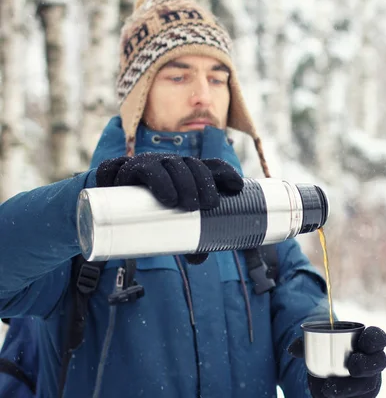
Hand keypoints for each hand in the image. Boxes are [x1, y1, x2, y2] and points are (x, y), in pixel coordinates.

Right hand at [96, 153, 243, 263]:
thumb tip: (199, 259)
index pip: (210, 165)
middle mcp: (168, 165)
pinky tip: (152, 191)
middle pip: (188, 164)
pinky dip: (137, 176)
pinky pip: (122, 168)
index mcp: (187, 173)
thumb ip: (188, 240)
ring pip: (160, 165)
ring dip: (172, 179)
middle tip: (206, 205)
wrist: (111, 206)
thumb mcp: (174, 225)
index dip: (224, 172)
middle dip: (199, 182)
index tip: (237, 186)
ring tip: (177, 201)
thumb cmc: (153, 214)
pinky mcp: (118, 171)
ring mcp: (144, 165)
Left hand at [288, 326, 385, 397]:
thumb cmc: (328, 354)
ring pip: (368, 384)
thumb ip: (305, 345)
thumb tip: (292, 349)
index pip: (377, 337)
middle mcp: (372, 361)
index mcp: (365, 342)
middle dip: (367, 364)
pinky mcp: (364, 396)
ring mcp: (370, 380)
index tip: (364, 343)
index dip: (374, 339)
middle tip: (352, 366)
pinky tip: (328, 396)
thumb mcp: (318, 346)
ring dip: (350, 387)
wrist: (328, 376)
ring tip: (329, 388)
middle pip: (378, 362)